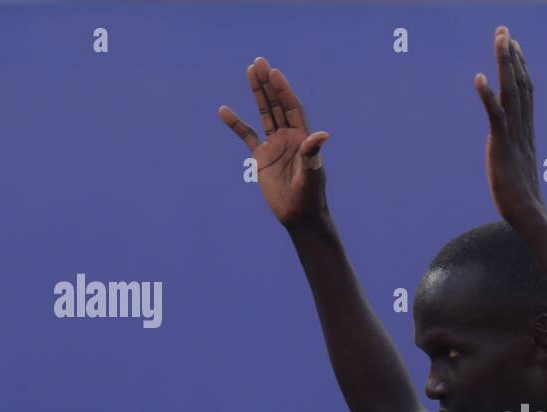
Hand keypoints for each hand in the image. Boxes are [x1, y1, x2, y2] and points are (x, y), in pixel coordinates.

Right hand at [218, 57, 330, 228]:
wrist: (298, 215)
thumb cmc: (309, 196)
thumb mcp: (311, 174)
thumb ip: (312, 153)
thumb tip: (322, 135)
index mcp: (302, 137)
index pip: (292, 107)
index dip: (283, 90)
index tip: (274, 72)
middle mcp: (288, 137)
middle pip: (277, 104)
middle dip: (268, 84)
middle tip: (259, 62)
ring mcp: (274, 145)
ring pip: (264, 113)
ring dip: (257, 93)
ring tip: (250, 71)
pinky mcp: (261, 157)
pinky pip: (246, 135)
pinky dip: (236, 124)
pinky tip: (224, 110)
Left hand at [474, 27, 544, 225]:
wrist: (528, 215)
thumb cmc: (521, 198)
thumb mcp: (517, 167)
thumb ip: (514, 152)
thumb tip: (510, 149)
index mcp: (526, 131)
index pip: (526, 92)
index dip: (520, 67)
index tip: (514, 46)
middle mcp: (522, 128)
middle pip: (520, 85)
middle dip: (511, 57)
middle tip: (504, 31)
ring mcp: (513, 136)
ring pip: (511, 93)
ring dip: (505, 65)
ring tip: (500, 40)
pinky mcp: (501, 147)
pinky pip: (496, 117)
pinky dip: (488, 97)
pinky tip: (479, 78)